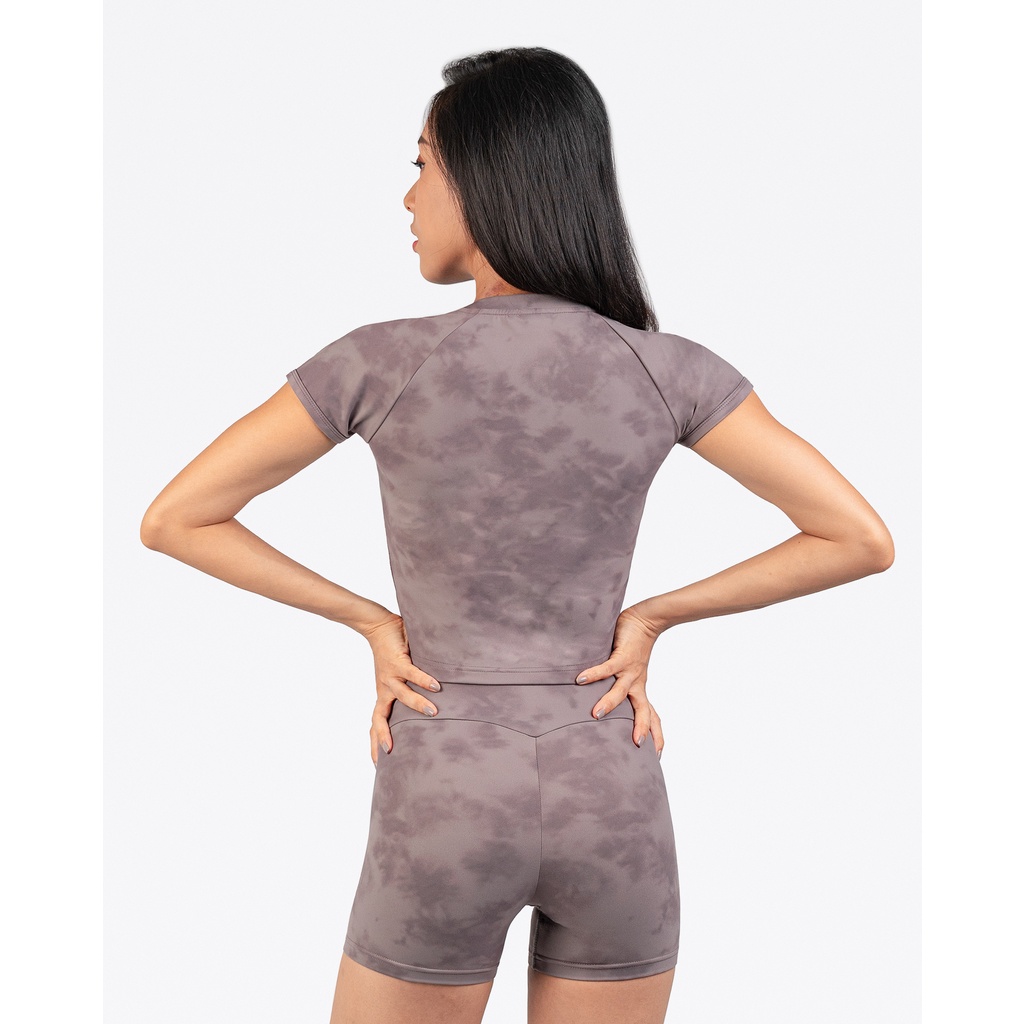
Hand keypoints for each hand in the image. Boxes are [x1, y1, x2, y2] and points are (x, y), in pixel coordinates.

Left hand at [362, 613, 440, 765]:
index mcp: (383, 694)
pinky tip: (436, 686)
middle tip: (392, 751)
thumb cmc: (390, 651)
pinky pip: (412, 674)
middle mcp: (384, 689)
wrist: (377, 626)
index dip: (375, 742)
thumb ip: (408, 688)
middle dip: (384, 735)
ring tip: (434, 712)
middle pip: (380, 718)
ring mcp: (390, 676)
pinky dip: (424, 680)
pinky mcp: (397, 662)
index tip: (376, 762)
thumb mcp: (397, 676)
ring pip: (403, 695)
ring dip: (419, 704)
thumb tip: (431, 701)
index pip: (376, 723)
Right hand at [574, 606, 665, 757]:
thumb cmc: (635, 644)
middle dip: (641, 728)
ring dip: (609, 703)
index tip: (658, 753)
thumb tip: (599, 694)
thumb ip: (619, 682)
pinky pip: (607, 668)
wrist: (646, 620)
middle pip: (643, 710)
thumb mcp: (631, 669)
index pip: (651, 715)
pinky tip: (581, 679)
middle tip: (637, 745)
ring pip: (621, 691)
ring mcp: (630, 670)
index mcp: (640, 688)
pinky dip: (594, 674)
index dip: (656, 734)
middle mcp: (637, 683)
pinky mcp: (622, 656)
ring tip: (595, 715)